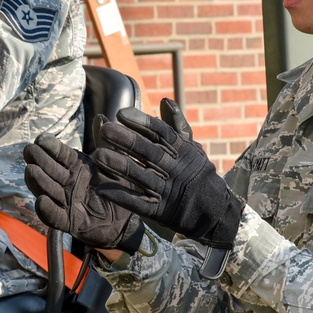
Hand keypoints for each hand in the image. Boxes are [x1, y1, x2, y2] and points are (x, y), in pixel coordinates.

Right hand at [23, 132, 144, 253]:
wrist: (127, 220)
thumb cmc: (118, 189)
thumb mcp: (113, 164)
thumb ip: (106, 144)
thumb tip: (101, 118)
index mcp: (75, 167)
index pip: (59, 154)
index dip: (50, 146)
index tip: (41, 139)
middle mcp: (66, 183)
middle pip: (49, 170)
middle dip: (39, 160)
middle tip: (30, 150)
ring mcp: (66, 202)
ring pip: (47, 190)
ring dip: (38, 181)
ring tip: (31, 171)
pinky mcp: (69, 222)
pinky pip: (55, 216)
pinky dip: (47, 210)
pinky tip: (41, 201)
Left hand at [94, 99, 240, 248]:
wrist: (213, 212)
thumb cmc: (196, 173)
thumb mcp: (191, 148)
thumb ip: (176, 125)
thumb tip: (164, 100)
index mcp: (182, 151)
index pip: (162, 133)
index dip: (142, 122)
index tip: (121, 113)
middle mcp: (174, 169)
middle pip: (148, 152)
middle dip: (126, 140)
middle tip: (105, 129)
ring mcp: (166, 191)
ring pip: (141, 176)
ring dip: (120, 166)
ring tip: (99, 155)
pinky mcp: (158, 211)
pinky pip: (137, 203)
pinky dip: (120, 196)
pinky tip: (101, 188)